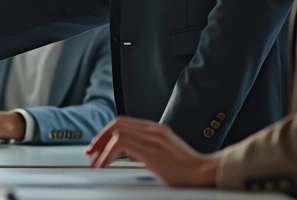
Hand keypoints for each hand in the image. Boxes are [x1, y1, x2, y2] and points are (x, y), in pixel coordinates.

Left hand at [86, 117, 217, 186]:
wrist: (204, 174)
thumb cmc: (187, 170)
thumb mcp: (164, 154)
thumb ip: (148, 150)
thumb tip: (130, 154)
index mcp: (156, 129)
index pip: (124, 123)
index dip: (106, 133)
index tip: (97, 146)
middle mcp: (153, 130)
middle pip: (117, 123)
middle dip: (99, 137)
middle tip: (91, 152)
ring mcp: (153, 138)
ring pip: (116, 131)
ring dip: (101, 145)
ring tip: (95, 160)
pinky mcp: (151, 150)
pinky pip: (121, 143)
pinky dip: (108, 152)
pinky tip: (106, 163)